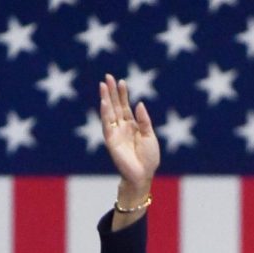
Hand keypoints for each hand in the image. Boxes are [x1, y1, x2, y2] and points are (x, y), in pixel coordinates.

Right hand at [99, 74, 158, 209]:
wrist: (144, 174)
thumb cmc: (149, 157)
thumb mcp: (150, 135)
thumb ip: (144, 120)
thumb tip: (139, 103)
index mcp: (132, 125)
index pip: (125, 106)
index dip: (123, 94)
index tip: (121, 81)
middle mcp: (122, 126)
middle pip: (115, 105)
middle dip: (111, 92)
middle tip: (107, 77)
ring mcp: (115, 132)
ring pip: (109, 112)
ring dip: (105, 99)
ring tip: (103, 85)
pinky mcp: (111, 140)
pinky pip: (107, 125)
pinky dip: (105, 114)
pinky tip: (104, 103)